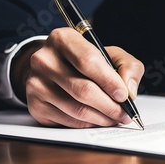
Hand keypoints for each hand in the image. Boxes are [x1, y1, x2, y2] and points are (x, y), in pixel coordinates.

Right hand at [11, 27, 144, 127]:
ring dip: (101, 118)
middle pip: (83, 89)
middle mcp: (44, 59)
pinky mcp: (35, 105)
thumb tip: (129, 90)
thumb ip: (127, 66)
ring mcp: (36, 83)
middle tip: (124, 114)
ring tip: (114, 118)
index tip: (124, 96)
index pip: (88, 61)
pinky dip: (87, 124)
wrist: (53, 69)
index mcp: (63, 39)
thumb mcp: (110, 54)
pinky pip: (67, 121)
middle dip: (109, 106)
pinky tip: (97, 120)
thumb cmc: (85, 61)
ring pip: (76, 109)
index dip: (109, 81)